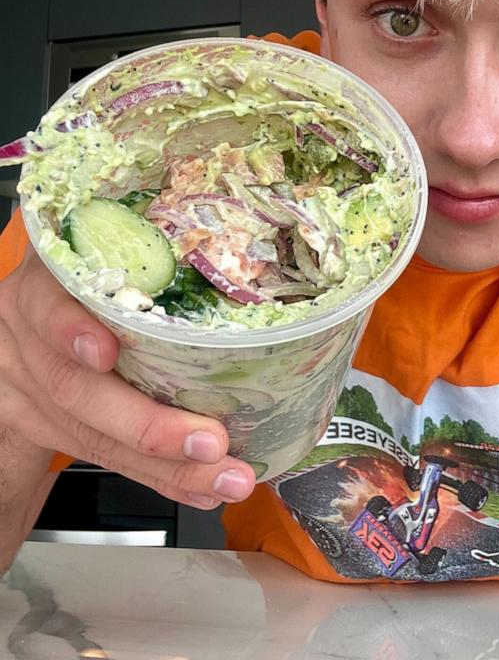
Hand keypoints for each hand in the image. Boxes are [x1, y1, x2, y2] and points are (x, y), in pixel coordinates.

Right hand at [0, 245, 255, 509]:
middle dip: (149, 423)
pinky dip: (160, 477)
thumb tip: (232, 255)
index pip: (49, 302)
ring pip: (93, 435)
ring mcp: (32, 387)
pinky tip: (201, 488)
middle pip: (76, 388)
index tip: (105, 351)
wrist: (12, 337)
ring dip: (167, 465)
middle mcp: (30, 336)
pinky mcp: (44, 427)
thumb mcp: (95, 260)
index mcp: (48, 284)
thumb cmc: (79, 285)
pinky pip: (105, 458)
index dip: (71, 329)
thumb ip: (141, 261)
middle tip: (210, 441)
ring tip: (222, 476)